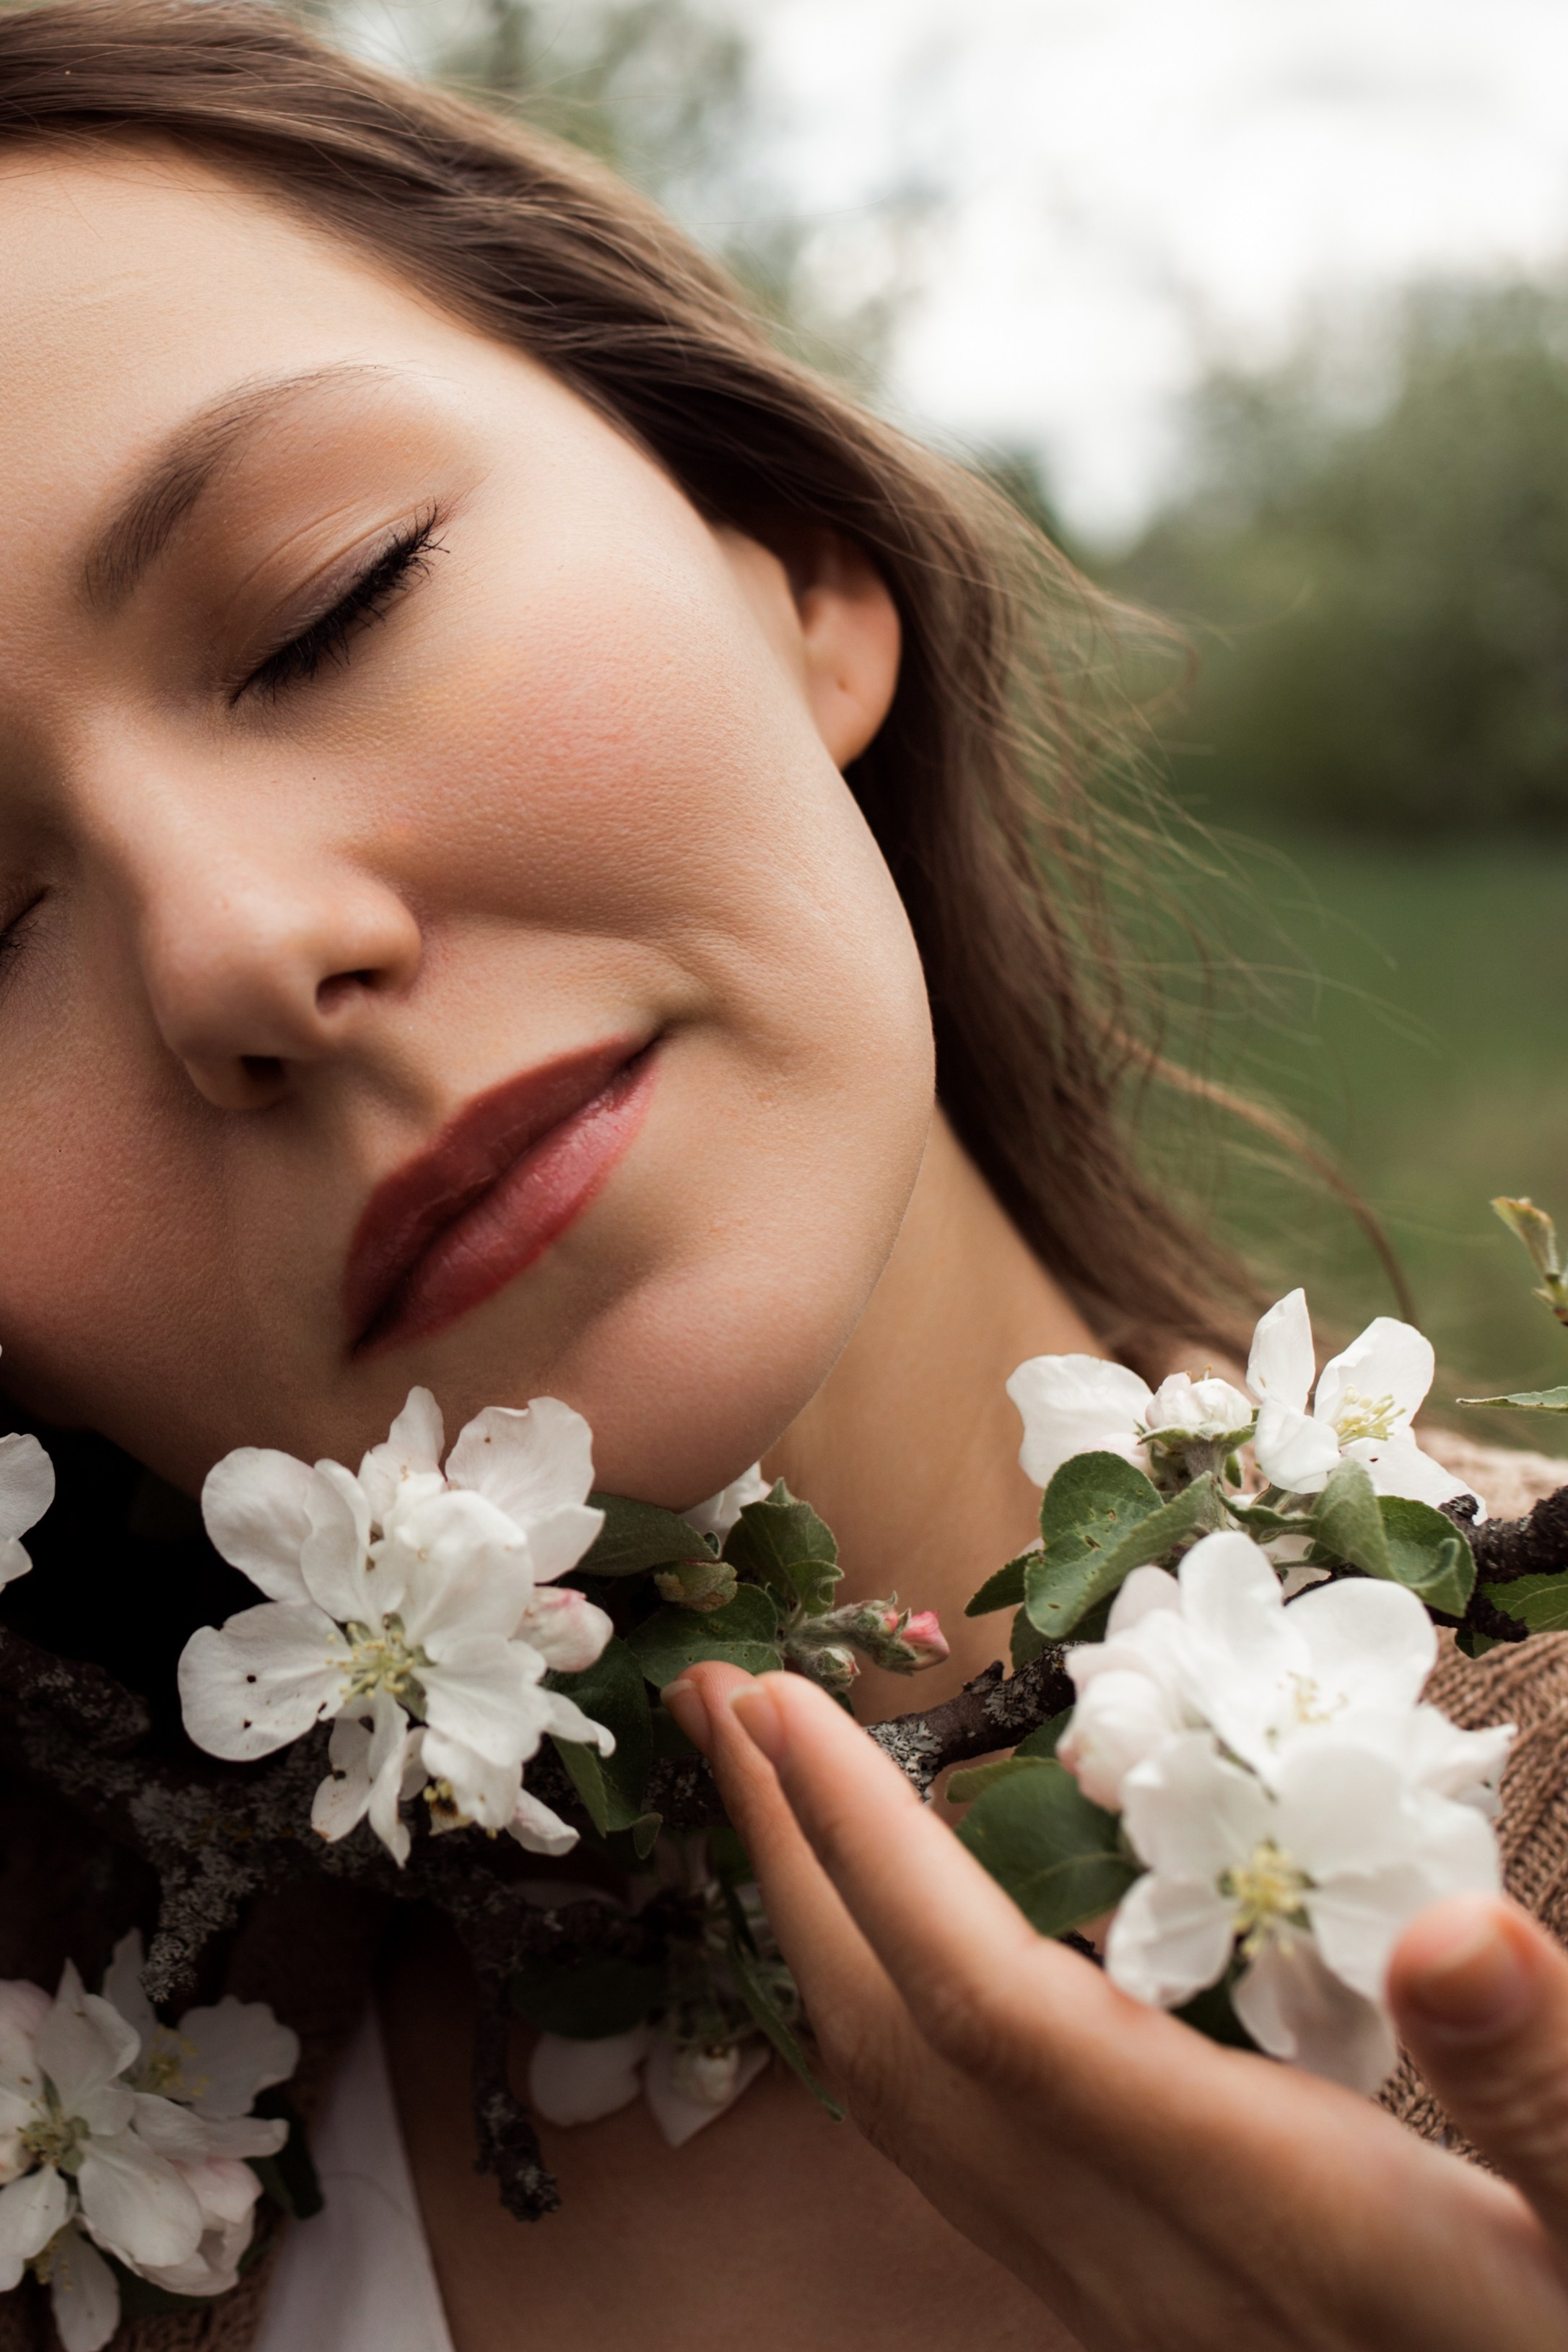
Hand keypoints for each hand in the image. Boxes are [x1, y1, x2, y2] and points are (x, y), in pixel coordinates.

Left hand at [663, 1663, 1567, 2351]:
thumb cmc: (1564, 2329)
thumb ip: (1544, 2083)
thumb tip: (1462, 1930)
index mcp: (1251, 2199)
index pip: (994, 2005)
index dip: (876, 1852)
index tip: (787, 1710)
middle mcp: (1134, 2246)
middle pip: (894, 2045)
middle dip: (787, 1857)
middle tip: (713, 1702)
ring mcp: (1108, 2279)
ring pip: (901, 2100)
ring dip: (814, 1921)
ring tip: (772, 1780)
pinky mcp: (1120, 2280)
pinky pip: (946, 2129)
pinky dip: (882, 1995)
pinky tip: (900, 1922)